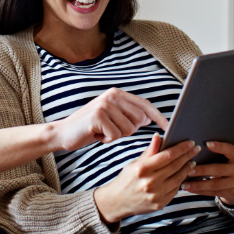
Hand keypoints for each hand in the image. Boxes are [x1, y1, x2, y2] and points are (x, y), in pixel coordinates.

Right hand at [50, 87, 168, 151]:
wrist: (63, 133)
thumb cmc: (90, 127)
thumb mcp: (111, 117)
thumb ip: (128, 114)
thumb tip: (148, 119)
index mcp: (117, 94)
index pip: (145, 105)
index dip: (158, 116)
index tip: (169, 126)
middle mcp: (112, 96)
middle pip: (139, 119)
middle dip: (129, 130)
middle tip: (111, 130)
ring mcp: (105, 105)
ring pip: (128, 129)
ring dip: (117, 135)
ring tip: (103, 131)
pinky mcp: (98, 116)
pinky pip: (116, 135)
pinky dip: (107, 139)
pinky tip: (97, 135)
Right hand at [93, 134, 198, 223]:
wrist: (118, 201)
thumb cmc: (127, 179)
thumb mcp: (135, 162)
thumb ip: (149, 151)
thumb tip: (159, 136)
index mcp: (142, 169)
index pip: (167, 155)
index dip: (181, 148)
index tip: (190, 143)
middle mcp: (149, 182)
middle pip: (175, 166)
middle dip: (188, 156)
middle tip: (196, 149)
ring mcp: (156, 195)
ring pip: (178, 178)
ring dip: (187, 168)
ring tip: (191, 161)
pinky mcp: (160, 203)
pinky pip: (175, 189)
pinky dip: (181, 180)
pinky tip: (183, 174)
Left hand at [181, 141, 233, 205]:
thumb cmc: (229, 164)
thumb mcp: (229, 157)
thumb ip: (219, 153)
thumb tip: (195, 148)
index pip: (229, 150)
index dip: (219, 147)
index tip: (206, 144)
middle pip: (219, 170)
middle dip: (203, 170)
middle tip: (189, 170)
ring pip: (215, 184)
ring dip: (198, 184)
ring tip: (185, 184)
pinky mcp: (232, 193)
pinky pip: (214, 193)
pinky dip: (200, 191)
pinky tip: (190, 189)